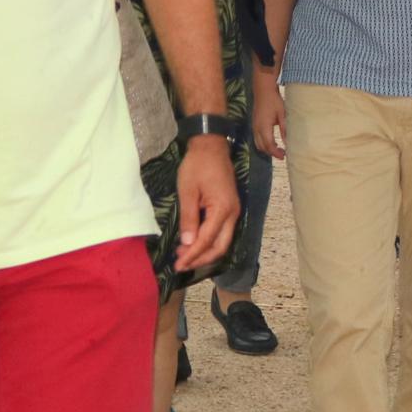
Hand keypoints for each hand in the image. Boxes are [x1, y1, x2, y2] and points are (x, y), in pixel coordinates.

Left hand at [170, 138, 240, 273]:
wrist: (211, 146)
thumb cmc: (197, 165)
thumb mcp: (188, 191)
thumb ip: (189, 218)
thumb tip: (187, 243)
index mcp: (223, 209)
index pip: (207, 240)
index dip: (192, 255)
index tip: (178, 265)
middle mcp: (233, 214)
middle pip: (220, 247)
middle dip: (201, 259)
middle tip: (182, 264)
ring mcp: (234, 211)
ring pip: (223, 241)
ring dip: (205, 252)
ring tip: (185, 256)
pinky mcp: (230, 209)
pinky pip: (222, 233)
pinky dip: (209, 242)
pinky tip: (194, 243)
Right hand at [251, 76, 286, 160]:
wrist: (263, 91)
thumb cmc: (274, 101)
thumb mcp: (283, 114)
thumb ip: (284, 129)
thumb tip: (288, 142)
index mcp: (264, 127)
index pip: (269, 145)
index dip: (276, 153)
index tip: (284, 156)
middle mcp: (257, 128)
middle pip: (262, 147)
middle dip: (271, 153)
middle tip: (283, 154)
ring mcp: (254, 126)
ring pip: (258, 144)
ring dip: (267, 149)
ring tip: (278, 150)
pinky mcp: (254, 124)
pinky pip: (257, 139)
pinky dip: (264, 144)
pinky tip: (272, 142)